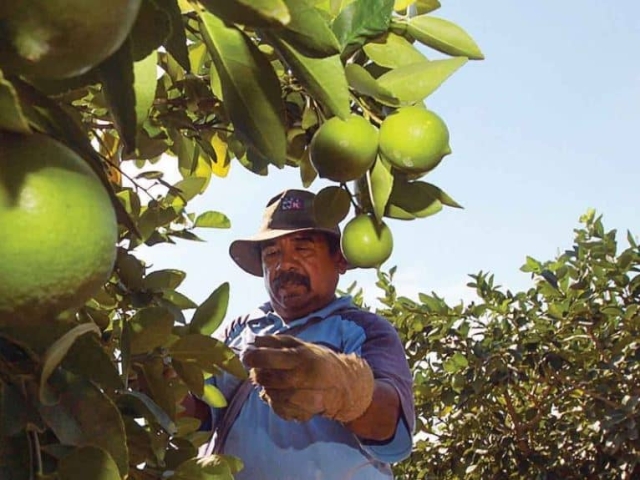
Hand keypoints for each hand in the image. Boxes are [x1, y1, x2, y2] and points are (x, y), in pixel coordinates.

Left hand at [243, 335, 373, 422]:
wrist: (344, 384)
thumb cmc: (317, 360)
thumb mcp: (300, 345)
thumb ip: (276, 342)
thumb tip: (253, 341)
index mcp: (301, 357)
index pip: (269, 357)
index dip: (253, 357)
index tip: (246, 356)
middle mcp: (304, 377)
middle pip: (267, 379)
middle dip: (258, 374)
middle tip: (259, 370)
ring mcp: (305, 397)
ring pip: (271, 396)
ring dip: (267, 389)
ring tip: (275, 382)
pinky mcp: (305, 413)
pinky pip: (279, 410)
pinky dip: (275, 403)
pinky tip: (283, 395)